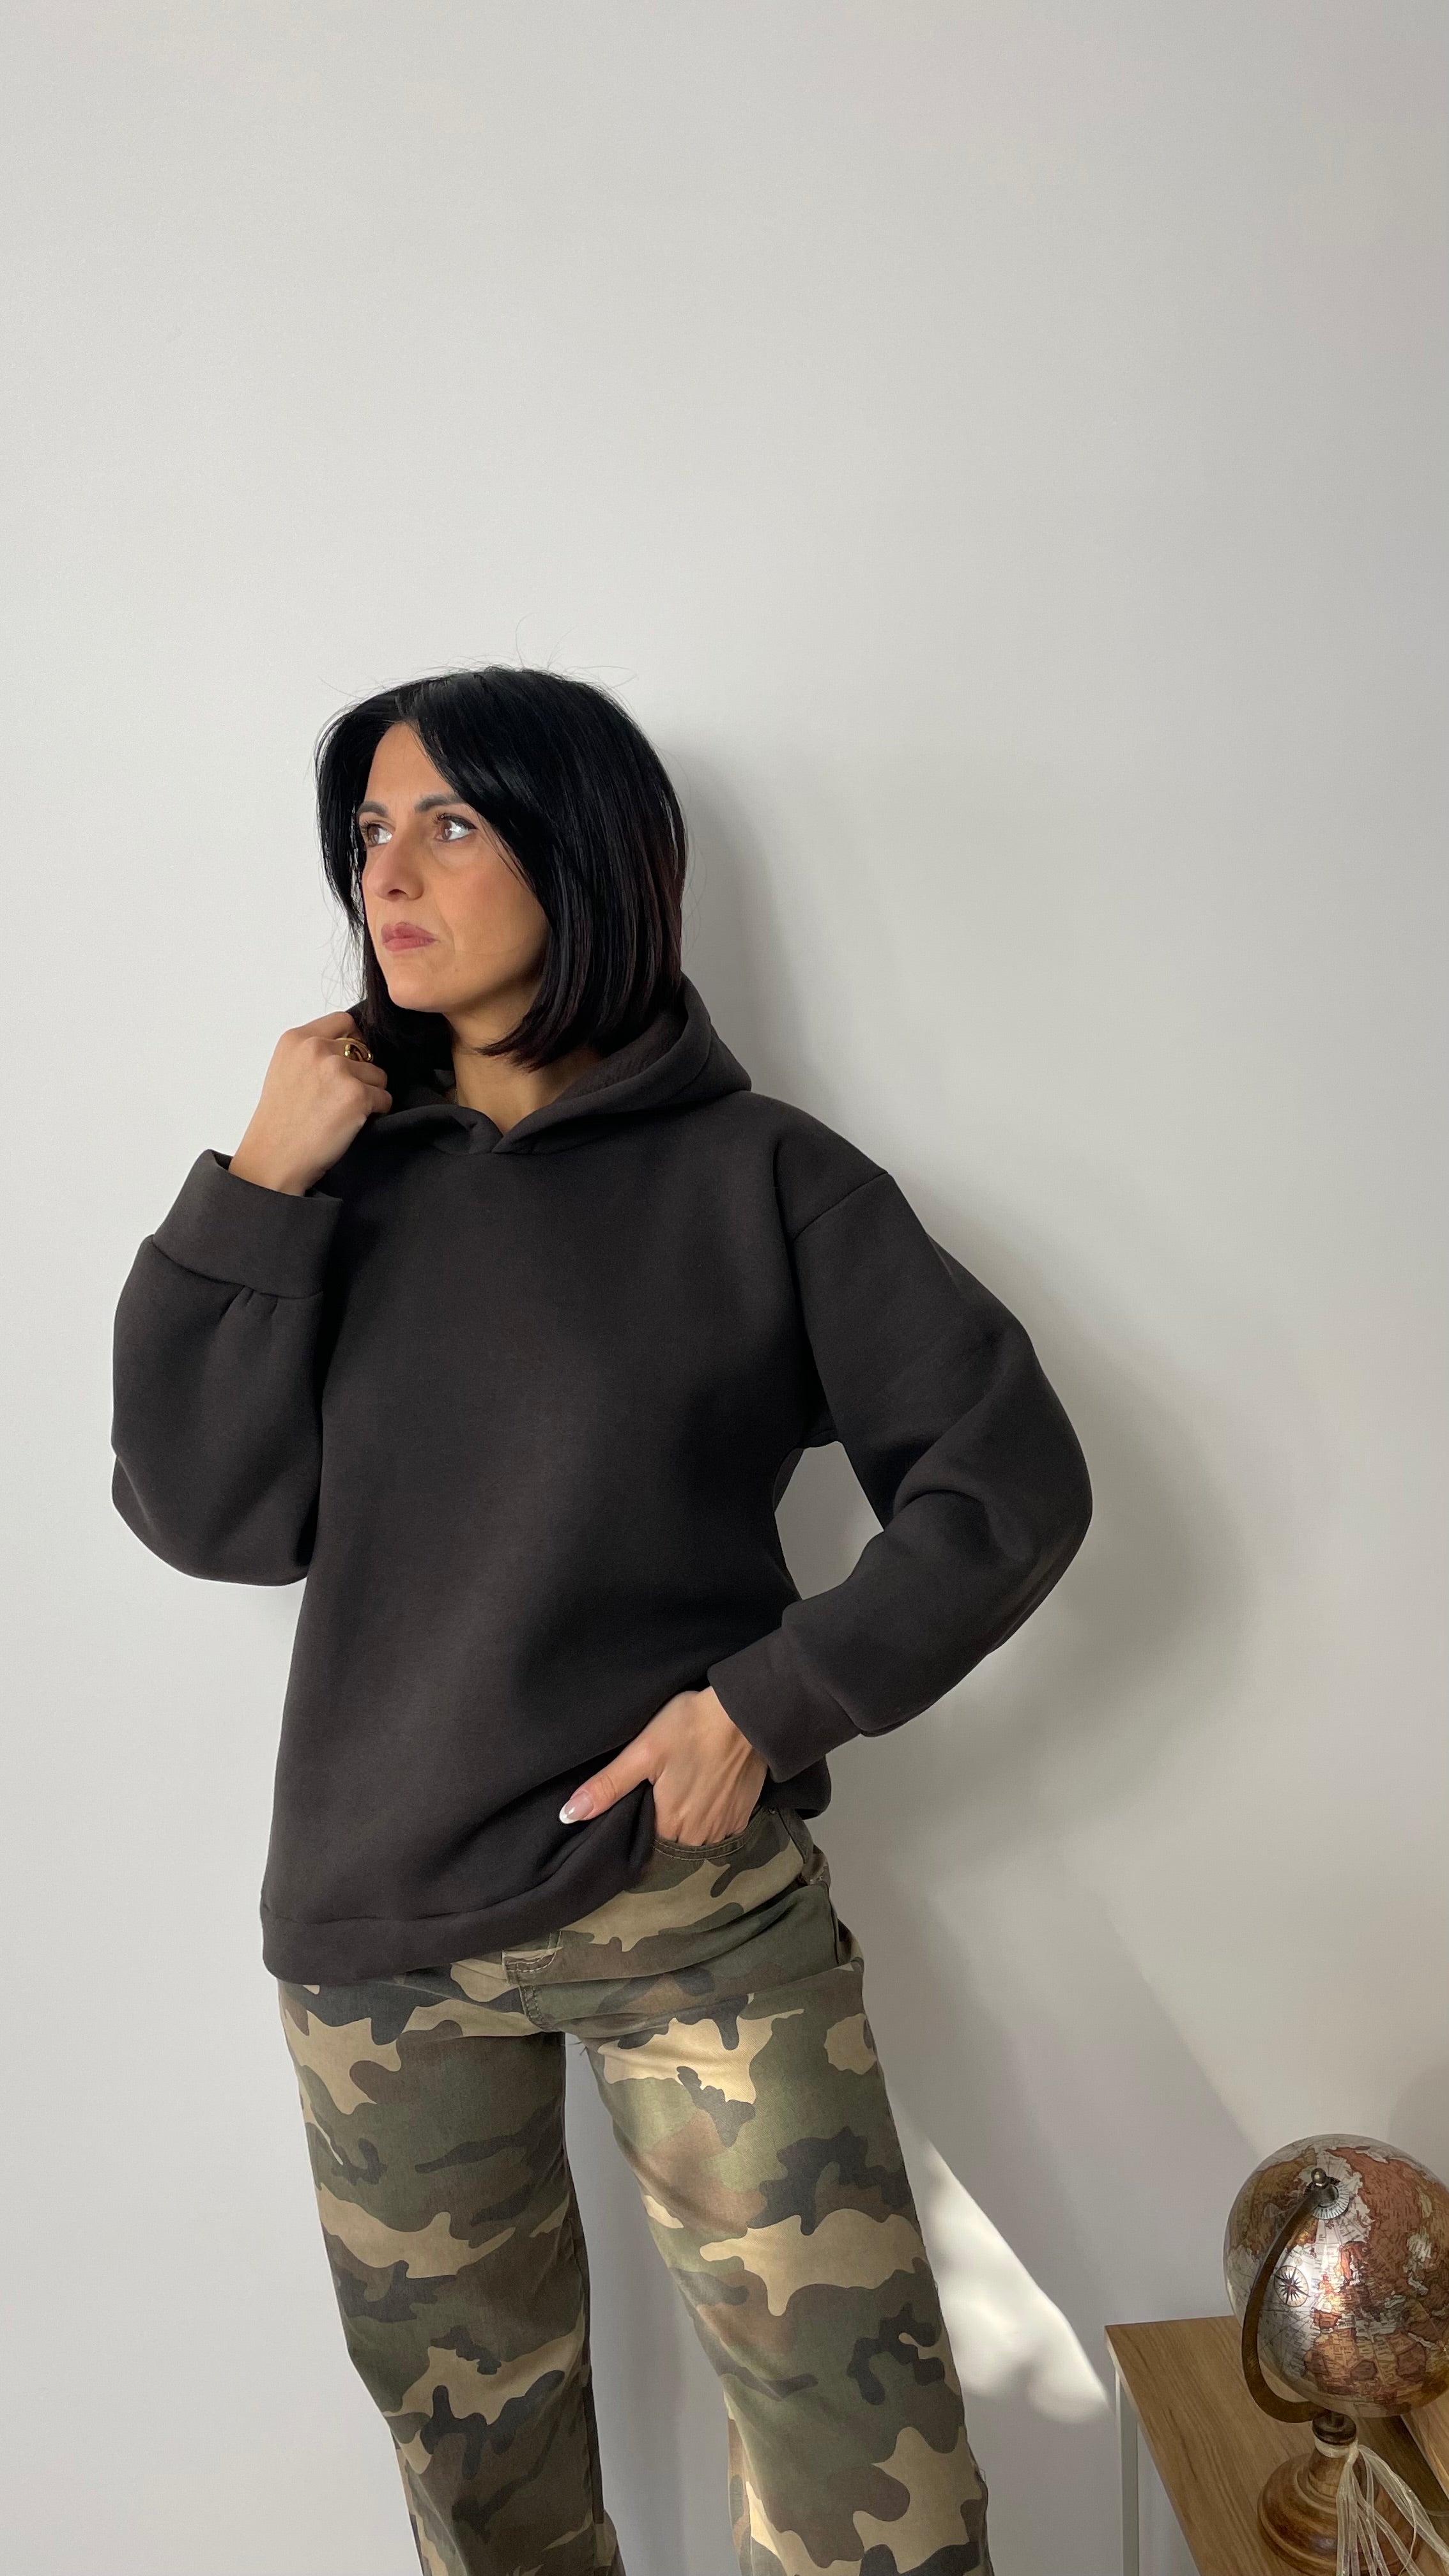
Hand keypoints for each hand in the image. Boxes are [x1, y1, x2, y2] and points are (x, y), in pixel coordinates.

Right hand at [229, 1012, 391, 1195]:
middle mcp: (316, 1048)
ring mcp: (338, 1070)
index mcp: (295, 1039)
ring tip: (342, 1113)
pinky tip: (351, 1123)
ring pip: (378, 1075)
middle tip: (339, 1099)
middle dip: (360, 1073)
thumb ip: (313, 1052)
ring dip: (369, 1093)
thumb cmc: (279, 1122)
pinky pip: (384, 1098)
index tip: (349, 1063)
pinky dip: (376, 1112)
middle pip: (364, 1050)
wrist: (274, 1159)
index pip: (343, 1021)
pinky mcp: (357, 1095)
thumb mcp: (285, 1070)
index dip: (353, 1042)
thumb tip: (350, 1046)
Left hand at [560, 1687, 767, 1844]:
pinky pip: (719, 1826)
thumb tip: (568, 1816)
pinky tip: (706, 1787)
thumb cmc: (691, 1726)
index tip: (636, 1805)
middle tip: (659, 1789)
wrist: (747, 1714)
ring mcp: (724, 1827)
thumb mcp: (643, 1752)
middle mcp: (698, 1836)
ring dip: (687, 1818)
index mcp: (670, 1824)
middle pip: (670, 1839)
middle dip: (662, 1821)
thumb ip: (607, 1787)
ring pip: (695, 1834)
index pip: (644, 1842)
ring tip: (682, 1787)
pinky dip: (710, 1812)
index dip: (637, 1824)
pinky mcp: (743, 1814)